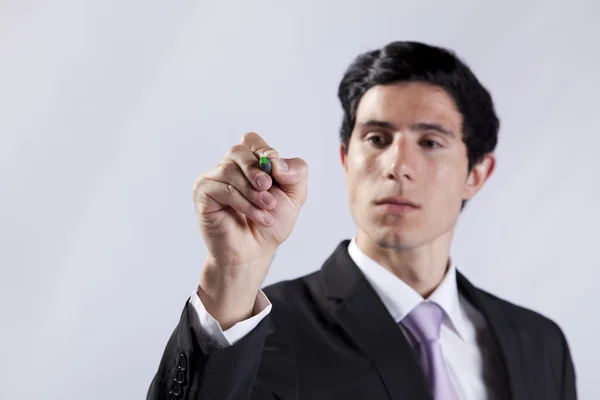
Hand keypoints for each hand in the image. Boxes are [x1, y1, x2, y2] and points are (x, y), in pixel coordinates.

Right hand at [192, 132, 307, 327]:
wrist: (254, 253)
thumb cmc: (270, 224)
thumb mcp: (294, 195)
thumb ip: (296, 172)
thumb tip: (276, 161)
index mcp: (248, 163)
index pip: (251, 141)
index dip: (264, 151)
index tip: (277, 173)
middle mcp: (228, 168)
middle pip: (238, 151)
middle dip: (257, 170)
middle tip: (269, 189)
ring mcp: (212, 180)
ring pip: (230, 170)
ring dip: (253, 192)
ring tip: (267, 210)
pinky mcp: (203, 194)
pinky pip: (223, 189)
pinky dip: (244, 203)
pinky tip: (258, 217)